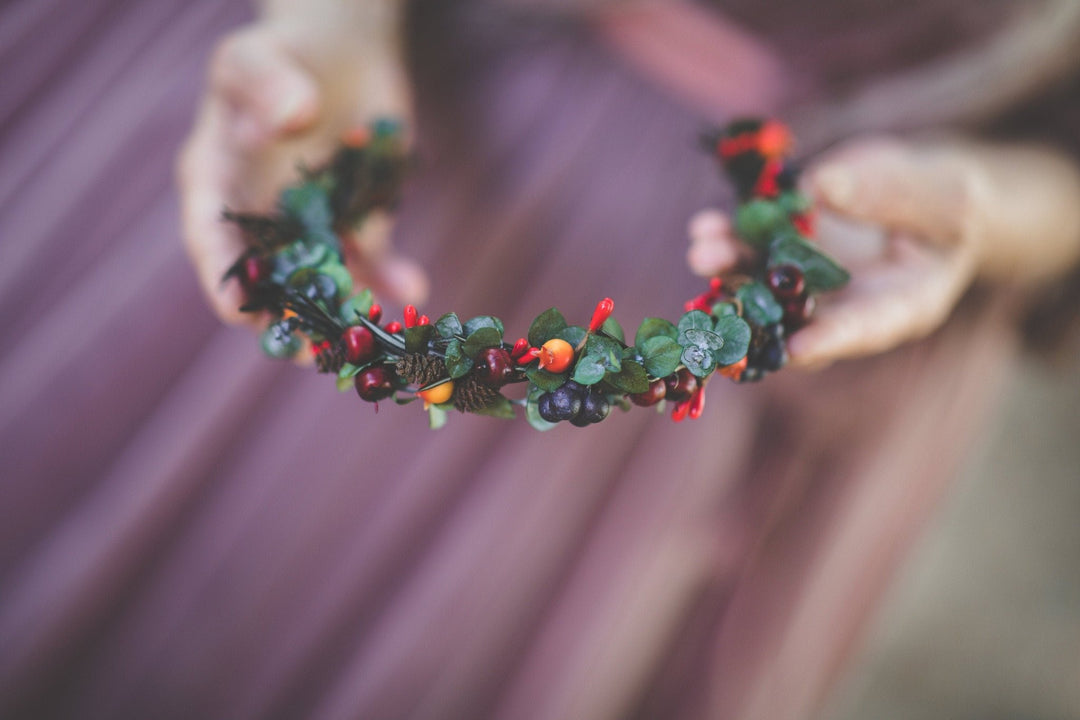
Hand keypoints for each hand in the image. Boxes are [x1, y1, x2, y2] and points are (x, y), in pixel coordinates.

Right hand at [178, 5, 425, 327]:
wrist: (343, 54)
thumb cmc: (283, 51)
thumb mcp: (259, 55)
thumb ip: (267, 85)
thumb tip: (294, 116)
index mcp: (218, 186)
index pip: (211, 242)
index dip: (223, 279)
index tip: (239, 311)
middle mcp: (262, 222)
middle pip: (269, 285)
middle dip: (289, 322)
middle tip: (310, 354)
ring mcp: (313, 232)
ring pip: (324, 288)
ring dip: (345, 318)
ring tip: (369, 342)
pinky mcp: (359, 227)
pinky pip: (374, 264)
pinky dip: (393, 281)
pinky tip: (415, 290)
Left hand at [689, 137, 998, 368]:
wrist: (922, 190)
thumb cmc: (950, 205)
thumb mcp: (947, 196)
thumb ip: (895, 195)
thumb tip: (822, 189)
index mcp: (898, 307)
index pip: (863, 329)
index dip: (828, 341)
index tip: (794, 350)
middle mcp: (843, 302)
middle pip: (797, 316)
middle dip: (757, 311)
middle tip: (722, 302)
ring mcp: (809, 275)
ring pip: (762, 281)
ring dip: (730, 269)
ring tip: (703, 251)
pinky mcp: (786, 244)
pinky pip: (752, 245)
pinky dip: (728, 237)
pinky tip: (705, 226)